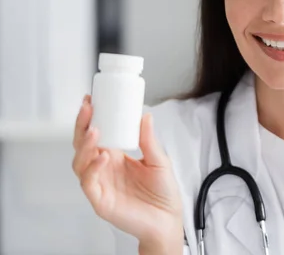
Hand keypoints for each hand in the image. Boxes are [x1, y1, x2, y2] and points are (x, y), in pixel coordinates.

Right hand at [71, 95, 183, 249]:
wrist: (167, 219)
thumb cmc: (163, 192)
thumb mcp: (159, 160)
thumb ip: (149, 140)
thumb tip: (145, 115)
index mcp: (115, 156)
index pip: (96, 134)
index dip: (91, 118)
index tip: (91, 100)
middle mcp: (103, 168)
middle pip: (82, 144)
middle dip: (82, 125)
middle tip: (88, 108)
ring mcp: (99, 183)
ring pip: (80, 162)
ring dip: (85, 144)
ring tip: (95, 130)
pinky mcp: (99, 200)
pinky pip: (88, 182)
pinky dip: (92, 168)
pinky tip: (103, 156)